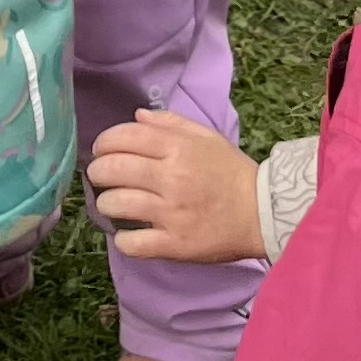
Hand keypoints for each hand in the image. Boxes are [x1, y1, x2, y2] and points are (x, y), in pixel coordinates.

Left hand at [90, 111, 264, 264]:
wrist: (263, 212)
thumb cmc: (231, 172)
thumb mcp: (207, 138)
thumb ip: (171, 124)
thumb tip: (136, 116)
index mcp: (178, 148)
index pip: (125, 137)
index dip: (104, 142)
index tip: (101, 150)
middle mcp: (171, 177)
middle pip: (114, 169)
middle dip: (97, 171)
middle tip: (99, 176)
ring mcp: (171, 213)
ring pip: (117, 204)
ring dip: (106, 203)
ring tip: (111, 204)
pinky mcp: (175, 244)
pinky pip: (134, 243)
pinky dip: (123, 240)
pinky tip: (127, 235)